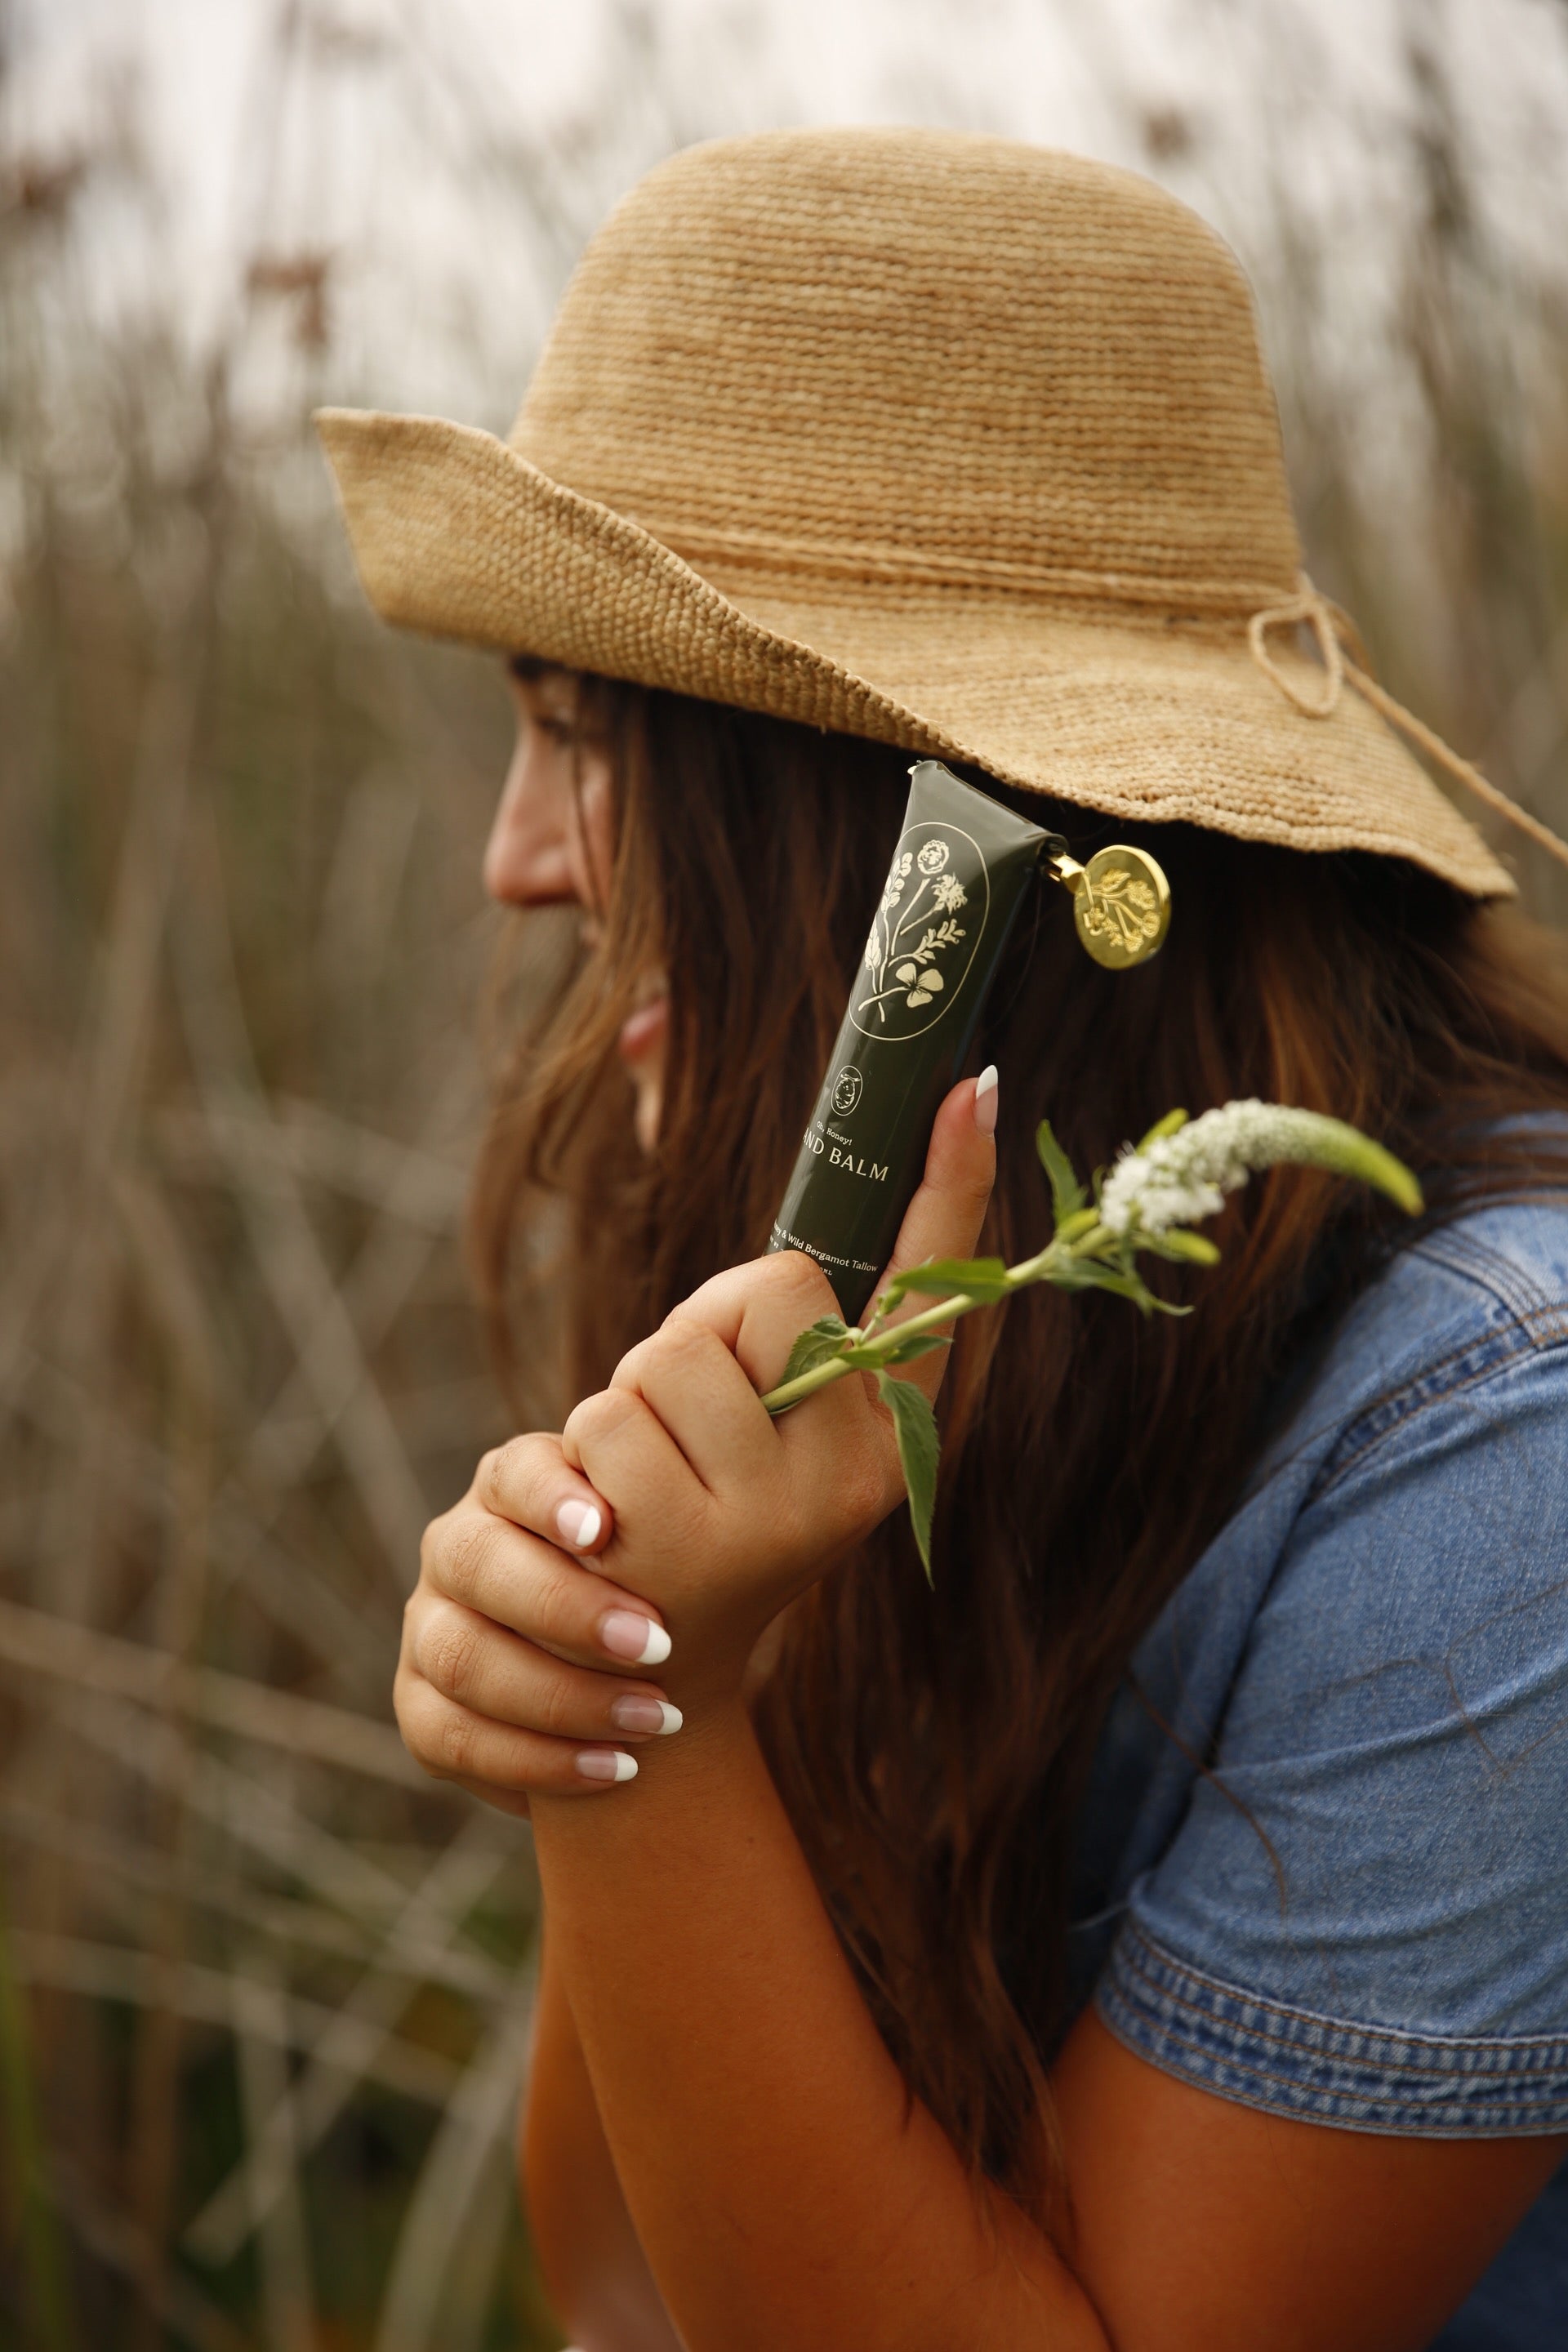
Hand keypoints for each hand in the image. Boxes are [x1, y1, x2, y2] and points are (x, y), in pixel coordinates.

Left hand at [393, 1071, 996, 1801]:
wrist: (648, 1678)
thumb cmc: (706, 1515)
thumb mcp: (769, 1429)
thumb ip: (784, 1338)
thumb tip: (812, 1233)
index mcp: (886, 1440)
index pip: (927, 1296)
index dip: (951, 1187)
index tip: (972, 1078)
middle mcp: (845, 1480)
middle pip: (751, 1302)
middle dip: (693, 1343)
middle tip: (688, 1435)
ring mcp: (759, 1522)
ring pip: (659, 1361)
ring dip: (622, 1409)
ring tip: (643, 1488)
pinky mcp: (667, 1550)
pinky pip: (596, 1424)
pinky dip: (577, 1462)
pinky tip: (602, 1532)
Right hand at [394, 1438, 681, 1812]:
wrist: (643, 1664)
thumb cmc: (663, 1575)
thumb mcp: (673, 1525)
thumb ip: (684, 1488)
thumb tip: (760, 1411)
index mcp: (512, 1485)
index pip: (513, 1471)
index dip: (550, 1497)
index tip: (607, 1528)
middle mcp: (460, 1545)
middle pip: (476, 1561)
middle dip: (566, 1608)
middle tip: (658, 1644)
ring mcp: (432, 1624)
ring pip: (461, 1655)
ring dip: (560, 1695)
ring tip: (654, 1719)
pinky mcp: (420, 1703)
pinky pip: (449, 1736)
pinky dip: (531, 1759)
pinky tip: (614, 1768)